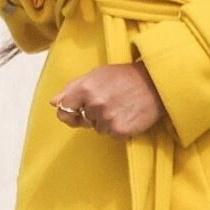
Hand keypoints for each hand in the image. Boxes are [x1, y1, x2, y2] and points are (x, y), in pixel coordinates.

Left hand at [50, 61, 165, 137]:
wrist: (156, 83)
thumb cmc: (125, 76)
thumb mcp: (96, 74)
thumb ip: (72, 88)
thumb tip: (54, 103)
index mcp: (85, 88)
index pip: (64, 110)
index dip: (69, 113)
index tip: (77, 112)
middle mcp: (95, 105)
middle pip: (84, 120)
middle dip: (93, 114)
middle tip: (111, 101)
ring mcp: (108, 119)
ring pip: (99, 129)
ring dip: (108, 122)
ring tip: (122, 107)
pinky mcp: (121, 131)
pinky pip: (113, 135)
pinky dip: (120, 128)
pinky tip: (128, 115)